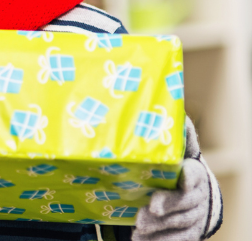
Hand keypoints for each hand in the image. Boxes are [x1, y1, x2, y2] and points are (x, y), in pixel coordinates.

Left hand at [133, 117, 221, 240]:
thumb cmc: (174, 167)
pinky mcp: (185, 233)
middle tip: (151, 208)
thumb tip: (170, 107)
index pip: (194, 174)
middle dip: (169, 205)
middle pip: (185, 202)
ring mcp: (192, 216)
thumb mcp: (175, 149)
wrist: (185, 195)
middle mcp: (196, 195)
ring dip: (160, 226)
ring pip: (179, 223)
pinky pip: (176, 240)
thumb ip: (174, 134)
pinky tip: (141, 240)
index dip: (189, 177)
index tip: (182, 178)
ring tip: (139, 227)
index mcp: (193, 172)